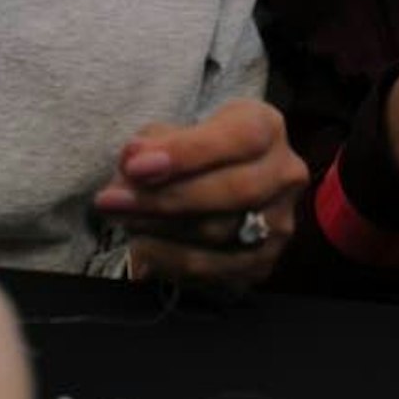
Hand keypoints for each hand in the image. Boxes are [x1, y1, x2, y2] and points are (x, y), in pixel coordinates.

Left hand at [91, 100, 307, 287]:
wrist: (215, 178)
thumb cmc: (190, 150)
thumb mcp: (172, 132)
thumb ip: (151, 144)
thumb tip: (133, 160)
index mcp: (267, 127)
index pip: (238, 139)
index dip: (187, 153)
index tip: (136, 166)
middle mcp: (285, 174)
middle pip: (234, 191)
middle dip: (165, 198)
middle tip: (112, 202)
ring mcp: (279, 222)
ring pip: (223, 233)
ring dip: (162, 231)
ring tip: (123, 222)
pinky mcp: (265, 262)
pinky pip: (218, 270)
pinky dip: (173, 262)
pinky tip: (143, 250)